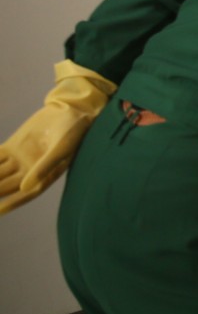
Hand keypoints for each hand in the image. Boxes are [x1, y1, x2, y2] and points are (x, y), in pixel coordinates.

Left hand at [0, 61, 115, 214]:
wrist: (70, 109)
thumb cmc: (73, 130)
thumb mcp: (61, 148)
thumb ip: (44, 167)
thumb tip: (24, 187)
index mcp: (45, 175)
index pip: (25, 194)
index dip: (11, 203)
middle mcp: (29, 171)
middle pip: (7, 185)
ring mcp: (19, 159)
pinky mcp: (12, 147)